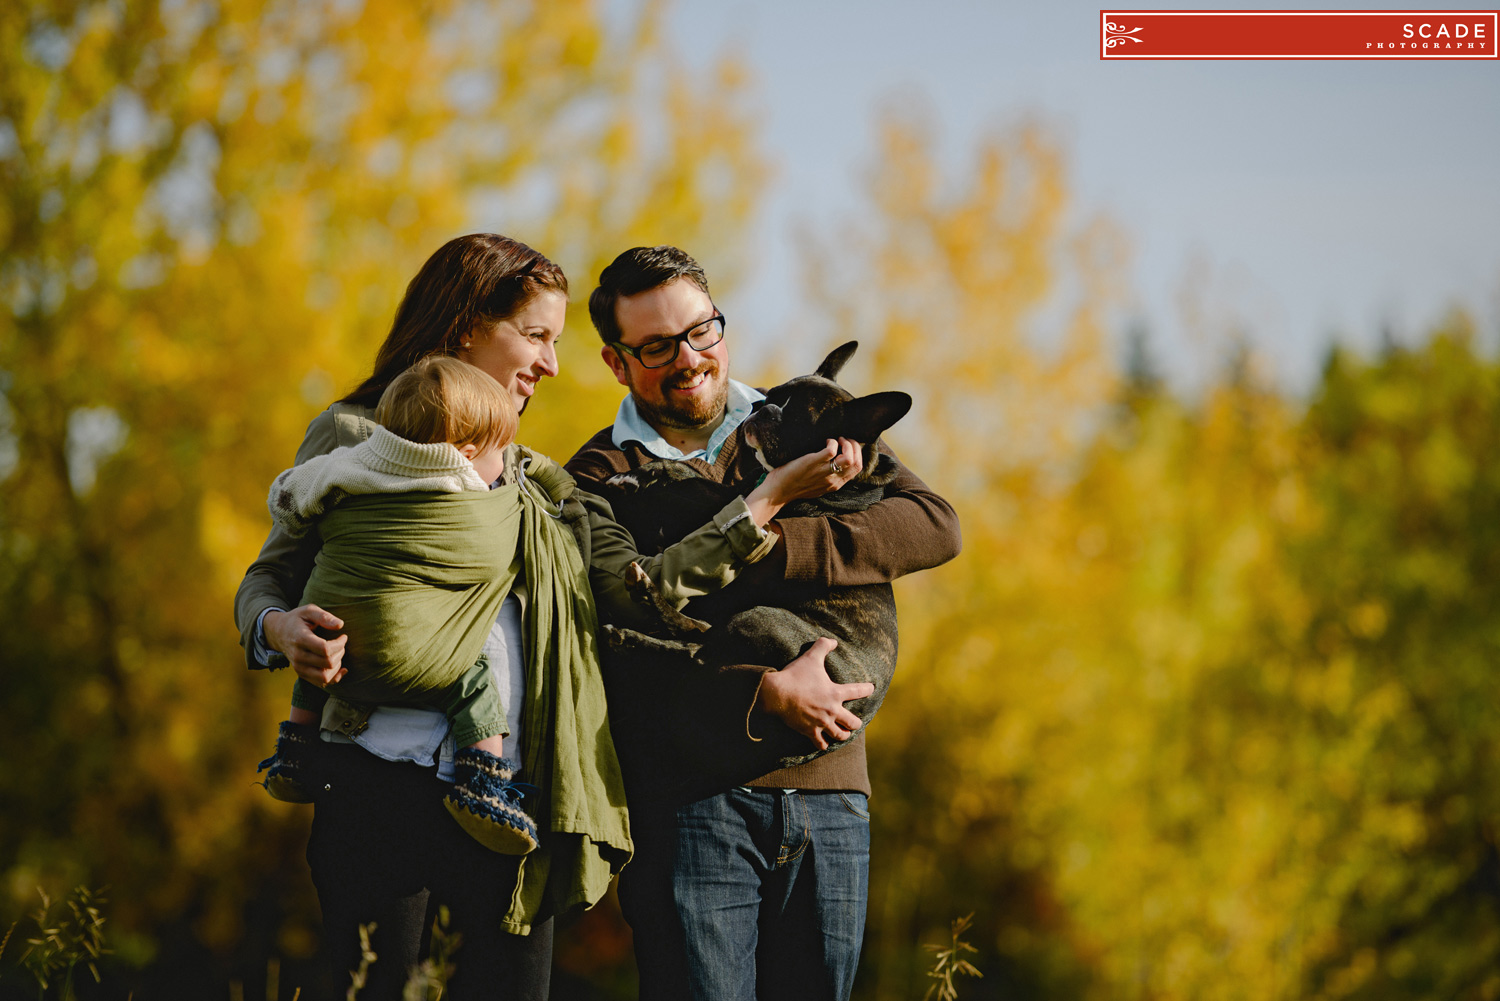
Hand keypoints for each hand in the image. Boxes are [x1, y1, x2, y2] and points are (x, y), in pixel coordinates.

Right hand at [263, 605, 347, 685]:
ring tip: (337, 653)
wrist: (278, 633)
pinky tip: (341, 668)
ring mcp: (299, 667)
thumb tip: (340, 625)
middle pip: (327, 663)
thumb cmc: (297, 620)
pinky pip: (321, 683)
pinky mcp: (302, 674)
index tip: (343, 636)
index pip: (325, 649)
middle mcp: (298, 656)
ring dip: (337, 666)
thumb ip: (324, 616)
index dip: (339, 644)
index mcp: (301, 639)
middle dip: (340, 652)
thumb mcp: (308, 611)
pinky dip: (334, 678)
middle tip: (340, 643)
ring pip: (325, 677)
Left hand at [744, 438, 863, 526]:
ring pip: (849, 458)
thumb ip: (827, 477)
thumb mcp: (817, 486)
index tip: (849, 446)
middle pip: (857, 463)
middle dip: (855, 447)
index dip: (858, 454)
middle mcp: (832, 480)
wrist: (777, 493)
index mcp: (835, 484)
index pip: (857, 469)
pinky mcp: (813, 463)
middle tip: (845, 440)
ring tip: (838, 439)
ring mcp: (823, 472)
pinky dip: (832, 442)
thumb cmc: (793, 487)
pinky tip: (825, 441)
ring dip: (847, 444)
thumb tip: (833, 462)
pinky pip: (831, 450)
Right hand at [756, 637, 874, 750]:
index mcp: (835, 693)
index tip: (871, 688)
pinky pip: (820, 743)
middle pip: (853, 722)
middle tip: (855, 723)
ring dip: (843, 735)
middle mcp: (832, 710)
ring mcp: (821, 723)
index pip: (858, 691)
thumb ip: (823, 646)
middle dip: (856, 723)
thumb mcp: (810, 657)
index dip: (867, 689)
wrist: (777, 693)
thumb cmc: (795, 675)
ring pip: (839, 735)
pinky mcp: (810, 731)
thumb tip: (833, 640)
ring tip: (843, 734)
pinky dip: (823, 744)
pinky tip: (824, 744)